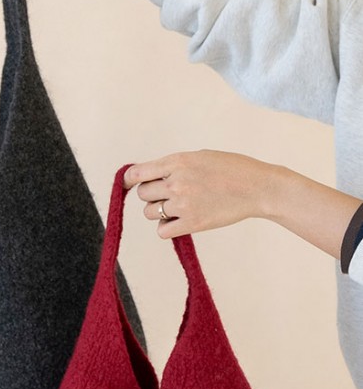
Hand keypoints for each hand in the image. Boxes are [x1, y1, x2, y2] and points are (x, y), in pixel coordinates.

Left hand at [122, 150, 276, 238]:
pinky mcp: (192, 223)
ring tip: (178, 207)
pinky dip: (167, 228)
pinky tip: (179, 221)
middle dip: (152, 195)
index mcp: (177, 162)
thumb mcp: (199, 157)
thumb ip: (174, 166)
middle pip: (143, 194)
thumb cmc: (231, 169)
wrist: (258, 187)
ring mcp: (183, 204)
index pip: (137, 173)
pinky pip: (162, 231)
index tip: (131, 184)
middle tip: (169, 194)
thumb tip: (148, 176)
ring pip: (150, 213)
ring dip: (159, 211)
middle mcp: (176, 182)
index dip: (130, 180)